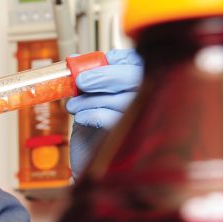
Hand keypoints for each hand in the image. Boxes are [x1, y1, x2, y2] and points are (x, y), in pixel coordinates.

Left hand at [67, 48, 142, 175]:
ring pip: (120, 99)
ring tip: (73, 106)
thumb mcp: (89, 102)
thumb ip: (89, 82)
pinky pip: (111, 118)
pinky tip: (81, 118)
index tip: (107, 58)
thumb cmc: (91, 132)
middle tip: (82, 81)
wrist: (87, 163)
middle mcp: (149, 104)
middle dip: (105, 75)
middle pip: (135, 79)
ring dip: (90, 99)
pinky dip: (92, 114)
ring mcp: (142, 121)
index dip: (125, 58)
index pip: (142, 66)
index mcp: (141, 91)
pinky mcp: (129, 139)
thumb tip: (76, 61)